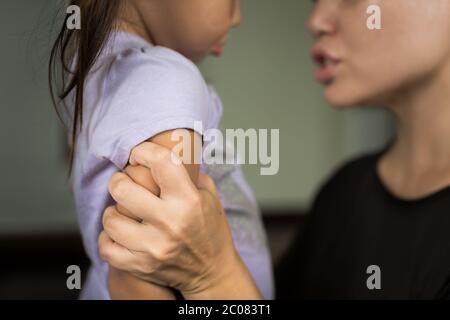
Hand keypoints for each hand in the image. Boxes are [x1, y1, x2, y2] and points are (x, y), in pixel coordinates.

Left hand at [98, 142, 261, 298]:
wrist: (212, 271)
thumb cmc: (210, 229)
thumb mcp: (209, 195)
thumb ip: (189, 172)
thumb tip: (166, 151)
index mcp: (189, 200)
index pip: (160, 161)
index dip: (143, 151)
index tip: (138, 154)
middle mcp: (171, 222)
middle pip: (123, 189)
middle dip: (119, 181)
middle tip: (123, 183)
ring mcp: (154, 247)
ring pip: (111, 220)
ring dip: (112, 212)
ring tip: (120, 211)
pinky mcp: (141, 266)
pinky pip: (106, 248)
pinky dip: (108, 238)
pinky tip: (118, 233)